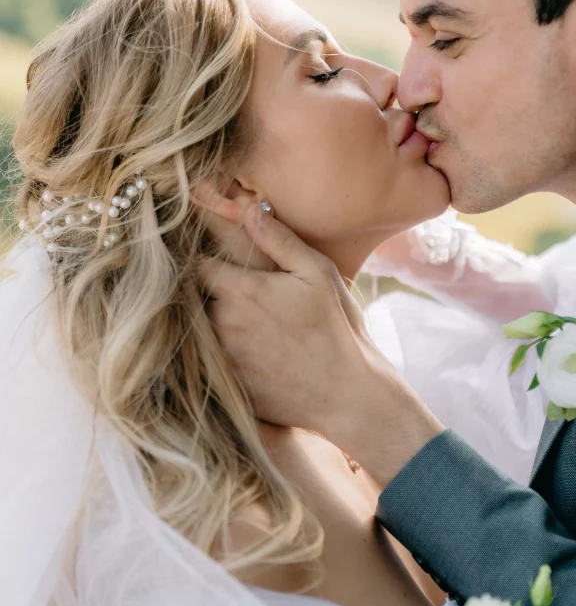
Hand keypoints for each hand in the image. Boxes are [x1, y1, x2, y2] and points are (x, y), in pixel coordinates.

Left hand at [200, 205, 442, 483]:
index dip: (206, 261)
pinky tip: (258, 358)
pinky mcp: (226, 388)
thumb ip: (278, 240)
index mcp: (239, 291)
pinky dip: (226, 358)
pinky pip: (213, 365)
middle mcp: (221, 325)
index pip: (196, 265)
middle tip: (246, 299)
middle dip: (213, 295)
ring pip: (203, 332)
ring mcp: (221, 359)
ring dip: (217, 327)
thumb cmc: (338, 329)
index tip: (219, 262)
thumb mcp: (318, 274)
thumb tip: (248, 209)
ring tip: (255, 330)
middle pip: (197, 300)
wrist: (348, 395)